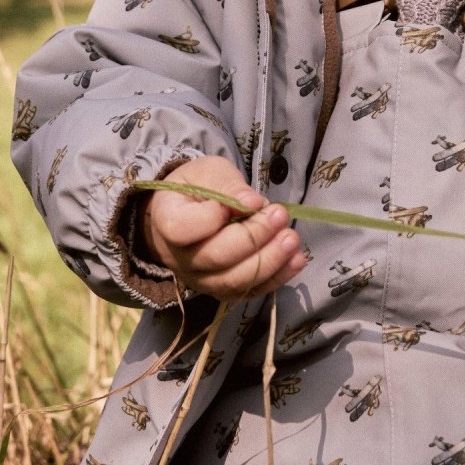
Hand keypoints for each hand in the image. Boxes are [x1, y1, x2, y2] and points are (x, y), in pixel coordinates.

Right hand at [139, 155, 305, 299]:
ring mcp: (201, 279)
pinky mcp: (223, 290)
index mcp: (167, 221)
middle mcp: (180, 258)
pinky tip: (297, 260)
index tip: (242, 201)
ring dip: (269, 261)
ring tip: (292, 238)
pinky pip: (249, 292)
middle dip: (254, 237)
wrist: (190, 214)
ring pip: (233, 281)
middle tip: (280, 215)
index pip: (182, 229)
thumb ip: (227, 185)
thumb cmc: (198, 189)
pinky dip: (276, 278)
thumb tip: (252, 203)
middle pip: (215, 257)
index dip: (212, 218)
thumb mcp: (209, 172)